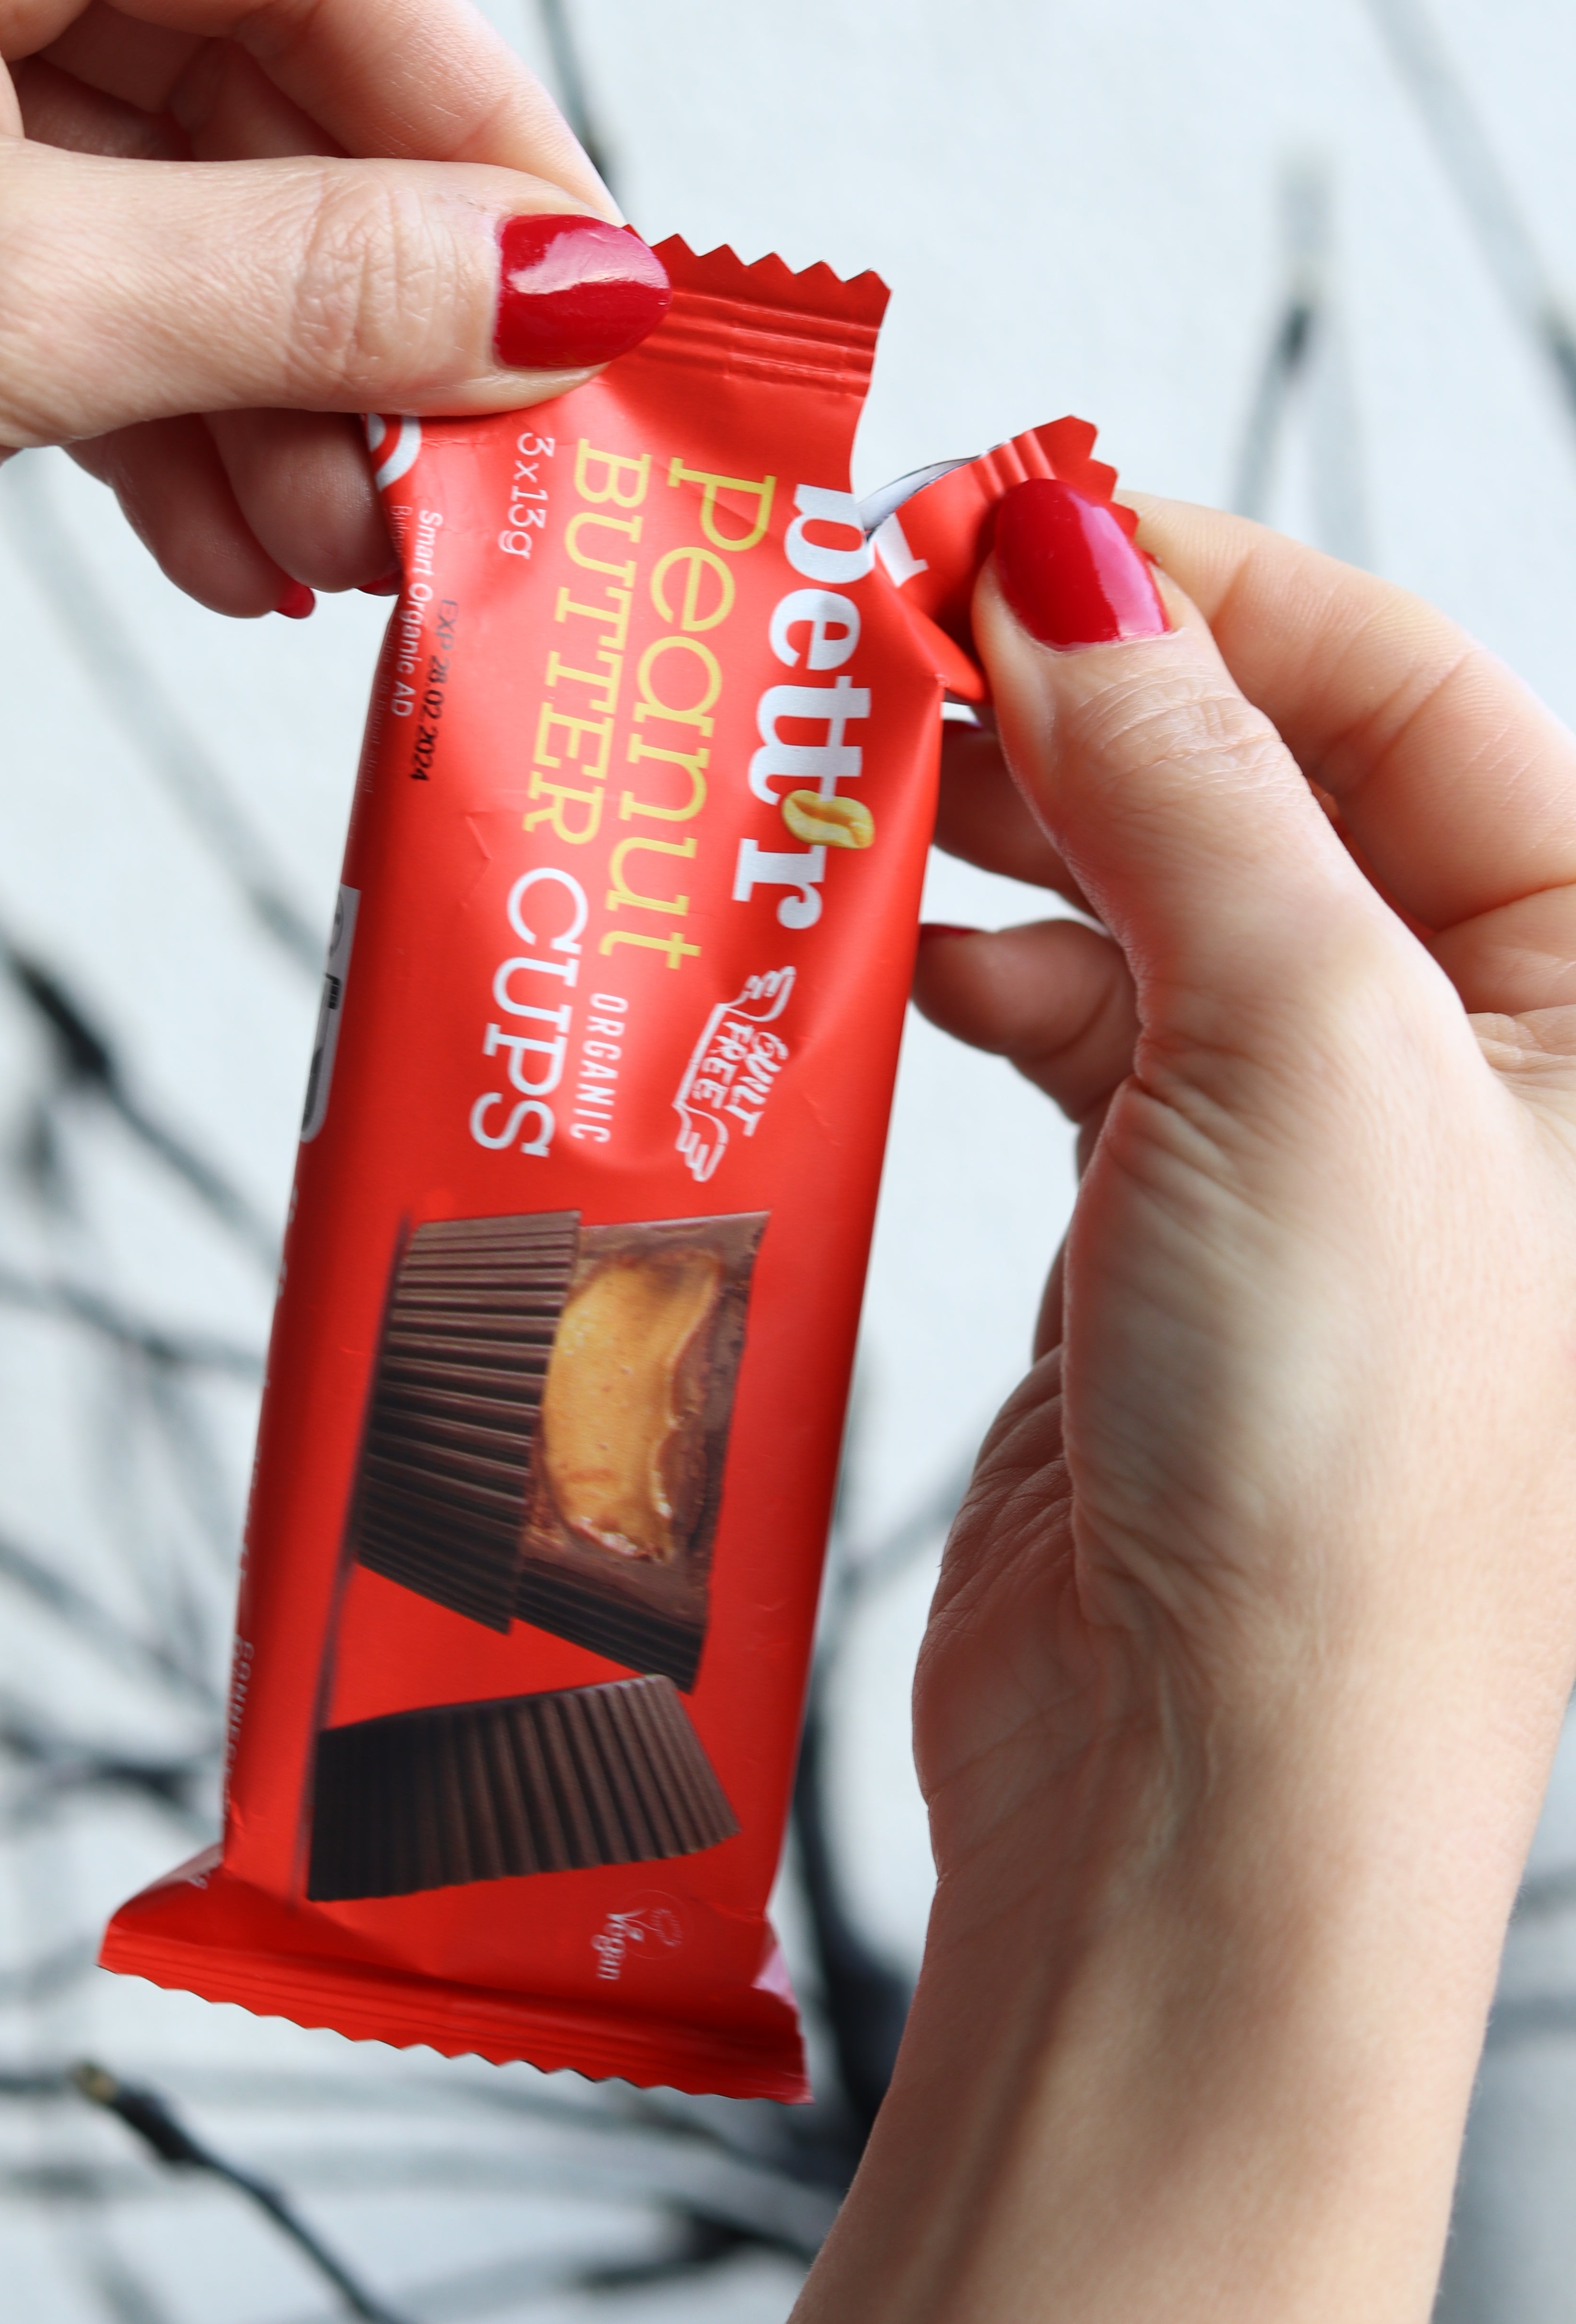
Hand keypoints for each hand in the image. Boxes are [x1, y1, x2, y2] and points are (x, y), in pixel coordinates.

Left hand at [0, 0, 665, 644]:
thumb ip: (305, 283)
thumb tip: (574, 282)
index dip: (479, 138)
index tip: (602, 310)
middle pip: (259, 93)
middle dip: (378, 311)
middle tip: (484, 478)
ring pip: (185, 218)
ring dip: (289, 401)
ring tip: (360, 554)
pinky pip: (90, 297)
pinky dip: (176, 429)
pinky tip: (240, 547)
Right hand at [739, 492, 1575, 2323]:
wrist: (1201, 1800)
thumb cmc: (1339, 1472)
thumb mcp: (1297, 1044)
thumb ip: (1186, 777)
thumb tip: (1069, 554)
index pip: (1408, 695)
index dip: (1203, 589)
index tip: (999, 524)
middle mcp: (1473, 1071)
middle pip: (1265, 787)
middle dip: (1078, 699)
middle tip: (883, 629)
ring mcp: (1308, 1159)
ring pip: (1149, 904)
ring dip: (1002, 830)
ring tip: (850, 769)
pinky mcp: (1160, 1240)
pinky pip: (1067, 1037)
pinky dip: (968, 973)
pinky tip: (876, 938)